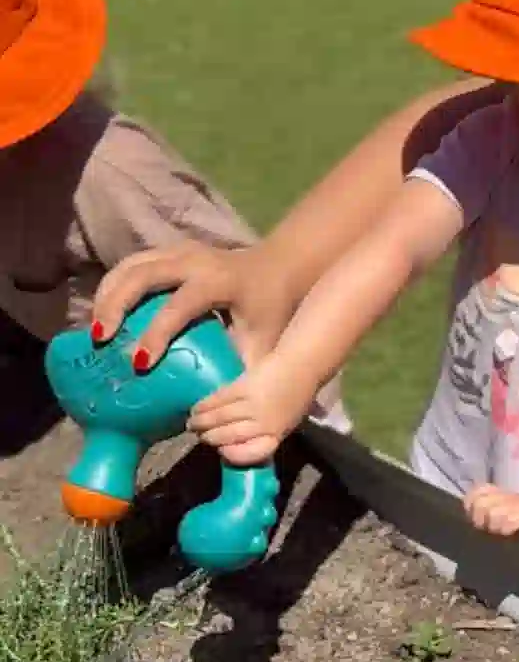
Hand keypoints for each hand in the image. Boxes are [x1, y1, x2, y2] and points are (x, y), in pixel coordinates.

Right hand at [91, 243, 292, 372]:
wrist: (279, 266)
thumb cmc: (271, 305)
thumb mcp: (262, 340)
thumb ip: (241, 371)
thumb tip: (218, 408)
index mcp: (216, 281)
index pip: (178, 306)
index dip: (156, 334)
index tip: (139, 364)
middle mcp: (193, 261)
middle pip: (142, 275)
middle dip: (116, 304)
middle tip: (100, 338)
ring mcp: (177, 252)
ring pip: (130, 266)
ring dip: (108, 294)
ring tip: (95, 328)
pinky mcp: (167, 253)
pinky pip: (131, 264)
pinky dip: (113, 285)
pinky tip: (104, 311)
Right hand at [190, 363, 306, 466]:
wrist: (302, 364)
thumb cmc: (299, 392)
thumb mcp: (289, 419)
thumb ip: (269, 430)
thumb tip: (246, 440)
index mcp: (276, 434)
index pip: (252, 453)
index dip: (234, 455)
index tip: (222, 452)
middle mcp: (263, 423)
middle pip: (229, 435)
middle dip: (210, 438)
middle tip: (199, 436)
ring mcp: (252, 405)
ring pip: (220, 418)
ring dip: (202, 422)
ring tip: (192, 423)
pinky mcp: (243, 387)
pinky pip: (219, 400)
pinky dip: (205, 405)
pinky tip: (196, 408)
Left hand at [463, 484, 518, 550]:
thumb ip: (504, 512)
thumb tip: (483, 522)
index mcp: (506, 496)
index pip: (477, 490)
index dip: (470, 502)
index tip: (475, 516)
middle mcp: (507, 498)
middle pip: (478, 501)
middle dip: (478, 516)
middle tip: (489, 527)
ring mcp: (514, 507)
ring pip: (489, 511)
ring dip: (492, 525)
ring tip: (503, 532)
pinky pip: (504, 521)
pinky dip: (505, 529)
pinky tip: (513, 534)